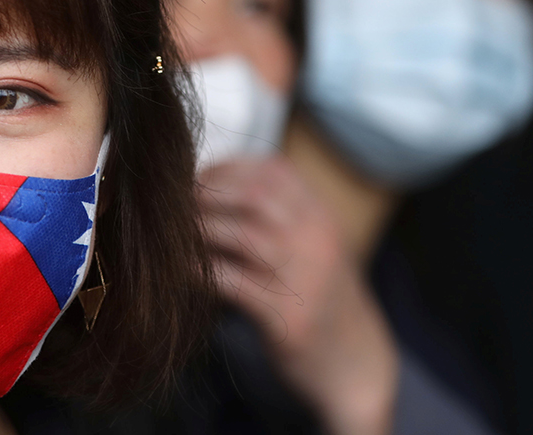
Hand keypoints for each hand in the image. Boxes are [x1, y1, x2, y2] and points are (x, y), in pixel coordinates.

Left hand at [201, 157, 399, 434]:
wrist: (357, 363)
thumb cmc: (323, 300)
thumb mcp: (315, 246)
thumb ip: (281, 215)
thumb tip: (218, 186)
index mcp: (322, 218)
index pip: (273, 170)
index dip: (228, 168)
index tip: (197, 177)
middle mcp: (317, 242)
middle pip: (255, 195)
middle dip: (209, 194)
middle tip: (176, 203)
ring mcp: (305, 279)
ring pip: (244, 236)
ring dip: (202, 230)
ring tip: (174, 235)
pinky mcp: (287, 318)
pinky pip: (233, 284)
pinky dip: (202, 272)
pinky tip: (181, 271)